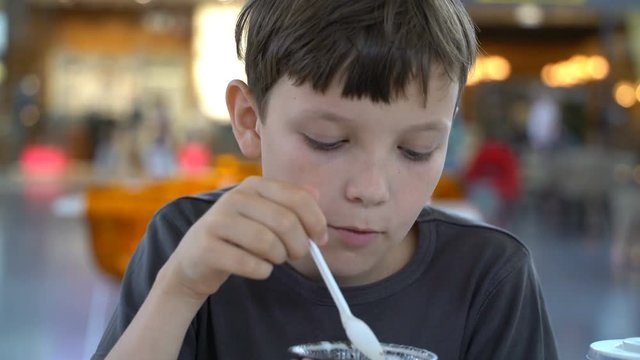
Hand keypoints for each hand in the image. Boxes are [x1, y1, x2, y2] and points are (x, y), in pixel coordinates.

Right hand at [160, 176, 327, 301]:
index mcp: (254, 185)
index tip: (321, 239)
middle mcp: (234, 198)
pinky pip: (251, 264)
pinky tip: (258, 269)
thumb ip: (291, 202)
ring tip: (273, 259)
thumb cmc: (239, 236)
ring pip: (269, 244)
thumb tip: (317, 194)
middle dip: (300, 245)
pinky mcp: (207, 247)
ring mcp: (218, 221)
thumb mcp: (264, 214)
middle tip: (297, 255)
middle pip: (286, 222)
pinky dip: (262, 271)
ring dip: (279, 258)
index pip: (298, 198)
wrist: (195, 259)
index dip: (316, 221)